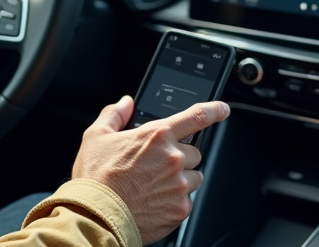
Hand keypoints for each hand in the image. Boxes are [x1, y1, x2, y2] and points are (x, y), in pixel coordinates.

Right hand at [71, 96, 229, 243]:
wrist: (96, 216)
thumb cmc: (96, 177)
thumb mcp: (96, 136)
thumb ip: (114, 114)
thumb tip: (125, 103)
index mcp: (157, 135)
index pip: (196, 116)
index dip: (214, 110)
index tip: (222, 109)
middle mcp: (173, 158)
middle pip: (194, 152)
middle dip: (179, 157)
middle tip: (156, 166)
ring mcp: (179, 185)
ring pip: (193, 177)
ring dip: (180, 179)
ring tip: (153, 185)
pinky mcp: (180, 209)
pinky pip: (187, 201)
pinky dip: (174, 201)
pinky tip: (153, 201)